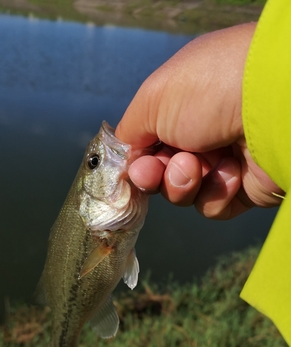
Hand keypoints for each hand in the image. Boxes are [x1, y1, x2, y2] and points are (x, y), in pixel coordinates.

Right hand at [116, 23, 283, 219]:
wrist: (273, 105)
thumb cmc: (210, 89)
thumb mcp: (153, 99)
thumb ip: (129, 132)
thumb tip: (125, 159)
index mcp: (181, 105)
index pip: (148, 143)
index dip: (136, 160)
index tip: (130, 170)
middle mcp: (202, 132)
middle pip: (162, 172)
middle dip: (154, 175)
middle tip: (156, 172)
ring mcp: (223, 160)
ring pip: (183, 192)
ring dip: (183, 184)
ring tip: (198, 166)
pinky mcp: (242, 187)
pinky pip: (211, 205)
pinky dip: (214, 192)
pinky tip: (229, 172)